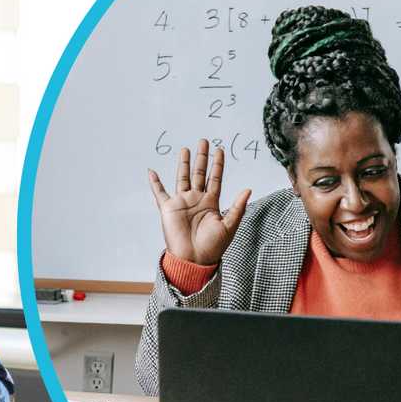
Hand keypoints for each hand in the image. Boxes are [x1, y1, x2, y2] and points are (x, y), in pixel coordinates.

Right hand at [148, 139, 251, 265]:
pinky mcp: (168, 208)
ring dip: (183, 164)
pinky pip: (159, 193)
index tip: (220, 150)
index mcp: (211, 203)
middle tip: (204, 141)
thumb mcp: (229, 226)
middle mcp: (196, 200)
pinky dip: (155, 183)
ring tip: (185, 149)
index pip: (215, 179)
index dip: (218, 164)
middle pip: (199, 173)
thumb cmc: (212, 247)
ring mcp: (182, 203)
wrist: (194, 259)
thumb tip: (248, 190)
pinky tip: (152, 172)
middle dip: (201, 158)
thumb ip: (238, 207)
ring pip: (182, 178)